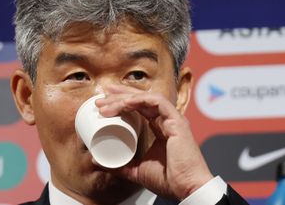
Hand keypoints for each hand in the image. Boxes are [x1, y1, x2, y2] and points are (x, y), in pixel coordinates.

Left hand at [96, 85, 213, 200]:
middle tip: (101, 99)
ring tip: (108, 102)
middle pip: (141, 100)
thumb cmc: (170, 181)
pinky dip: (141, 99)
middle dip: (120, 96)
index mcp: (161, 128)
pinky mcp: (177, 121)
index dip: (122, 101)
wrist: (186, 188)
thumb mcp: (138, 171)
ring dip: (126, 97)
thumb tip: (98, 161)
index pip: (140, 107)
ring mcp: (173, 119)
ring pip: (147, 98)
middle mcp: (167, 120)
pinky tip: (126, 102)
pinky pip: (158, 102)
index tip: (104, 103)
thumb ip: (120, 166)